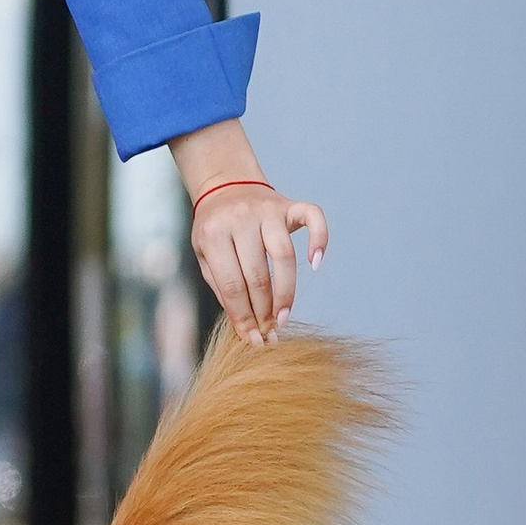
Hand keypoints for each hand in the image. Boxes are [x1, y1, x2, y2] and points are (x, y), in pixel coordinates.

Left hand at [189, 175, 327, 344]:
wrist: (224, 185)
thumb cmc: (214, 229)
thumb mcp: (205, 255)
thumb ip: (222, 287)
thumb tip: (246, 328)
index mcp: (213, 233)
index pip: (231, 285)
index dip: (243, 317)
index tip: (253, 339)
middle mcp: (241, 218)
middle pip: (258, 275)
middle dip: (264, 311)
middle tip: (270, 333)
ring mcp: (267, 210)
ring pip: (284, 256)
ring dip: (286, 292)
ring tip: (284, 317)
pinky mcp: (289, 205)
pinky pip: (313, 218)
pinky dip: (320, 239)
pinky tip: (315, 263)